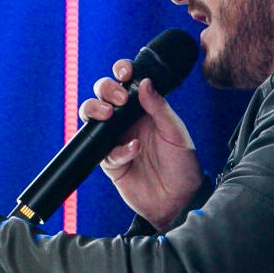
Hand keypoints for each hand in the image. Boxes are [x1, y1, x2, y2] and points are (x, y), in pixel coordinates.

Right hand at [81, 59, 203, 228]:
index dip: (120, 72)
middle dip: (105, 90)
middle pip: (103, 95)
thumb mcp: (175, 132)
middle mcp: (127, 122)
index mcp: (144, 109)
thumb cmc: (182, 165)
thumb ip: (159, 107)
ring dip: (94, 111)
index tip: (124, 72)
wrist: (178, 200)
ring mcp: (116, 141)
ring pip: (91, 118)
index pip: (126, 83)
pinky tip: (133, 152)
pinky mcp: (110, 162)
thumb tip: (145, 82)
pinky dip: (116, 150)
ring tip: (108, 116)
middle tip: (118, 100)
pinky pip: (101, 150)